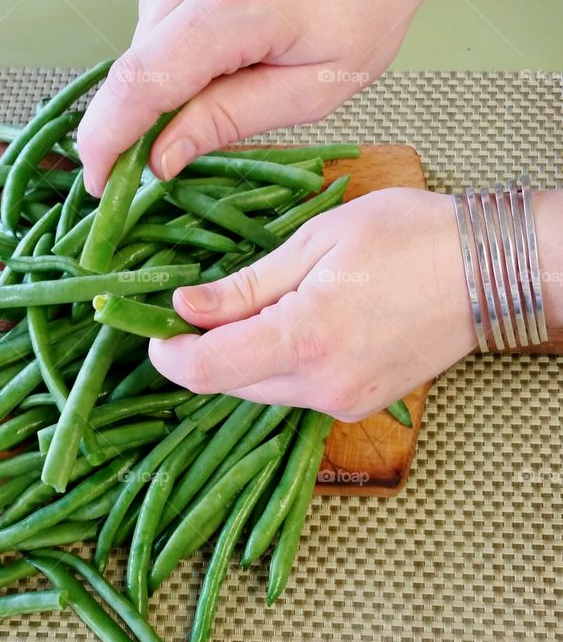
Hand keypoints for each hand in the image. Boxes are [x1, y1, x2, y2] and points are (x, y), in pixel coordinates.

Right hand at [77, 0, 438, 195]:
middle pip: (144, 59)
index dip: (109, 139)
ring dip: (178, 54)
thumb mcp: (315, 87)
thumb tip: (159, 158)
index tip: (96, 180)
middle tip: (224, 99)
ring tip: (246, 40)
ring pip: (148, 28)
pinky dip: (184, 18)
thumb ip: (229, 120)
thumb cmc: (368, 1)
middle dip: (165, 98)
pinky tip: (233, 6)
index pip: (145, 81)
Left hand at [149, 189, 477, 420]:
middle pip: (231, 386)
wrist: (489, 269)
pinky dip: (280, 364)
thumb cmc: (408, 238)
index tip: (153, 333)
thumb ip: (244, 285)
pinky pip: (296, 392)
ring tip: (260, 305)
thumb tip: (185, 307)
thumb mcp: (314, 243)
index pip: (208, 371)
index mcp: (304, 340)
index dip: (169, 356)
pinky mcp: (359, 404)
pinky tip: (298, 324)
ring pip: (262, 391)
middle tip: (198, 308)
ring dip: (244, 357)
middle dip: (205, 352)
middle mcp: (322, 386)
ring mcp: (343, 402)